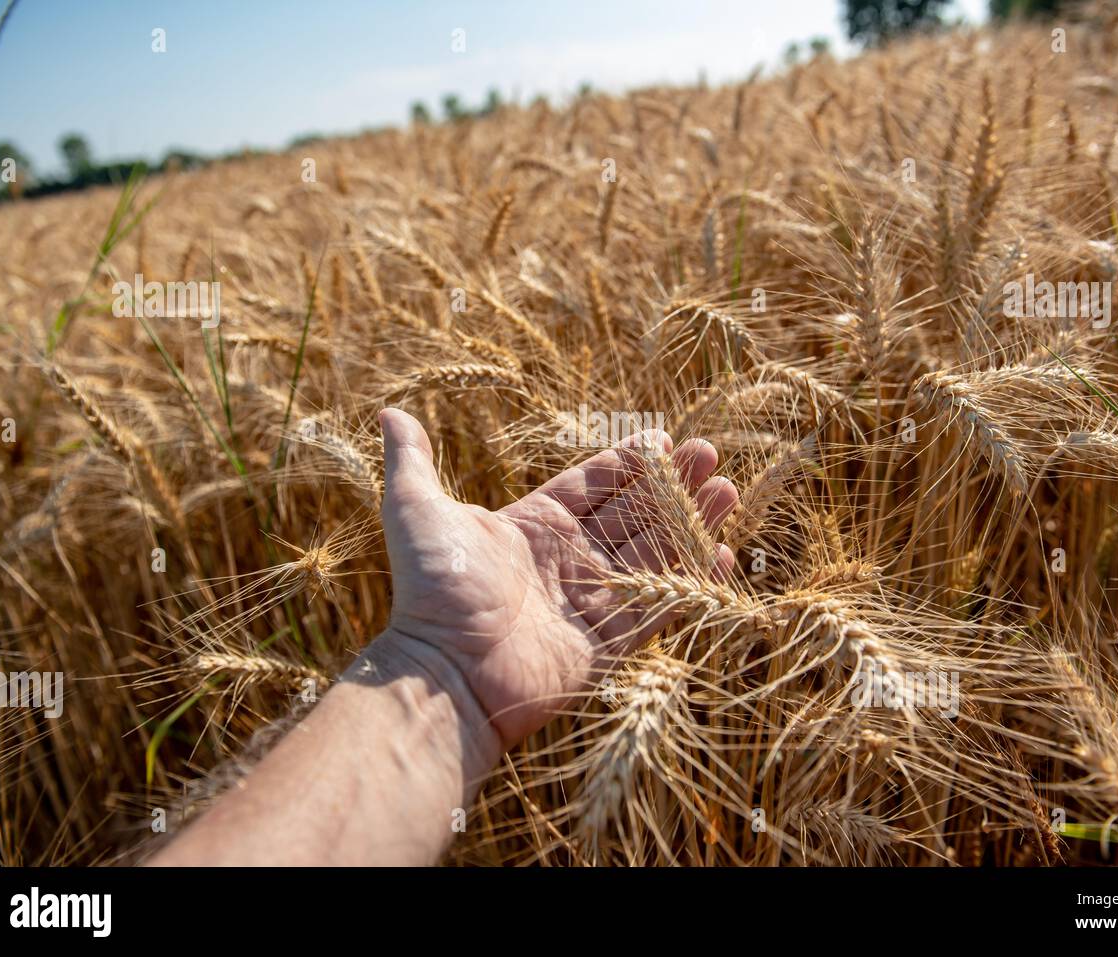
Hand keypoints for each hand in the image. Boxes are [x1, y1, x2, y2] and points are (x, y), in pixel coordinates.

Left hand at [375, 408, 737, 748]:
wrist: (447, 673)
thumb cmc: (433, 590)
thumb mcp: (417, 511)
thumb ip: (412, 461)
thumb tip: (389, 412)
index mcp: (532, 525)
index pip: (592, 484)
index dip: (628, 462)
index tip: (663, 439)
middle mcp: (567, 560)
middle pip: (633, 513)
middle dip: (673, 485)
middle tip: (710, 455)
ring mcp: (591, 600)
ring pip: (655, 552)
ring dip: (691, 522)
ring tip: (728, 491)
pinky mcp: (610, 643)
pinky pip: (661, 605)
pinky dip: (691, 581)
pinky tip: (721, 553)